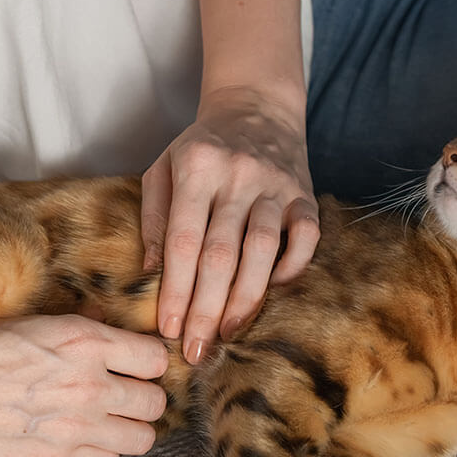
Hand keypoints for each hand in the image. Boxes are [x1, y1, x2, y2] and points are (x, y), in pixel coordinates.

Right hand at [0, 315, 168, 456]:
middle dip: (143, 397)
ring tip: (105, 420)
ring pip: (141, 439)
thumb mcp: (25, 320)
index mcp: (82, 339)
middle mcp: (88, 383)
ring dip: (129, 429)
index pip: (155, 357)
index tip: (135, 363)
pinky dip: (99, 454)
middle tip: (123, 394)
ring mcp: (73, 427)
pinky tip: (76, 439)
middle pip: (155, 402)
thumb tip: (106, 327)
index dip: (147, 361)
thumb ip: (76, 328)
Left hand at [141, 85, 318, 363]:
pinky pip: (305, 237)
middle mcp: (236, 176)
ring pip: (262, 251)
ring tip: (228, 334)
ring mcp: (275, 185)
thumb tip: (151, 272)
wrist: (256, 106)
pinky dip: (292, 268)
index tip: (169, 329)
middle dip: (206, 309)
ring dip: (245, 299)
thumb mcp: (162, 168)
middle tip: (196, 351)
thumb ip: (153, 217)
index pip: (183, 241)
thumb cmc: (201, 147)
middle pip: (221, 255)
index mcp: (196, 169)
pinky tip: (273, 293)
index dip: (176, 290)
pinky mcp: (304, 193)